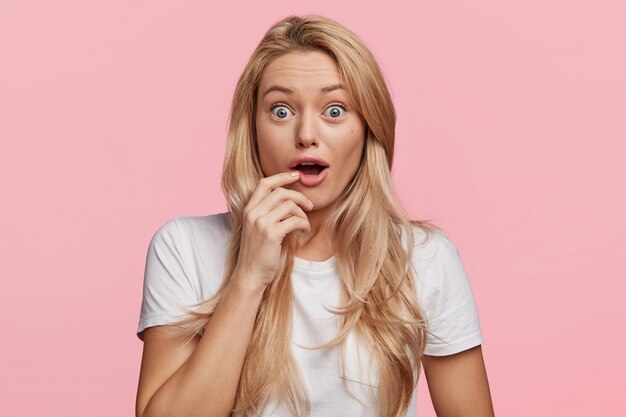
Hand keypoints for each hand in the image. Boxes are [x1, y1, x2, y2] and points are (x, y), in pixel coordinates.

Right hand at [232, 171, 313, 289]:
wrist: (250, 274)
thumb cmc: (258, 253)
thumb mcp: (257, 228)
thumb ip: (268, 213)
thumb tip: (290, 200)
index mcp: (249, 209)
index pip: (265, 183)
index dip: (282, 177)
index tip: (296, 176)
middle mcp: (253, 213)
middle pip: (281, 192)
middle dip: (300, 197)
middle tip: (310, 205)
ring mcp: (261, 223)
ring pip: (289, 205)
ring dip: (302, 214)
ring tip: (305, 224)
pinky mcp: (271, 234)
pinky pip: (294, 220)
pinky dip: (303, 224)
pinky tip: (304, 230)